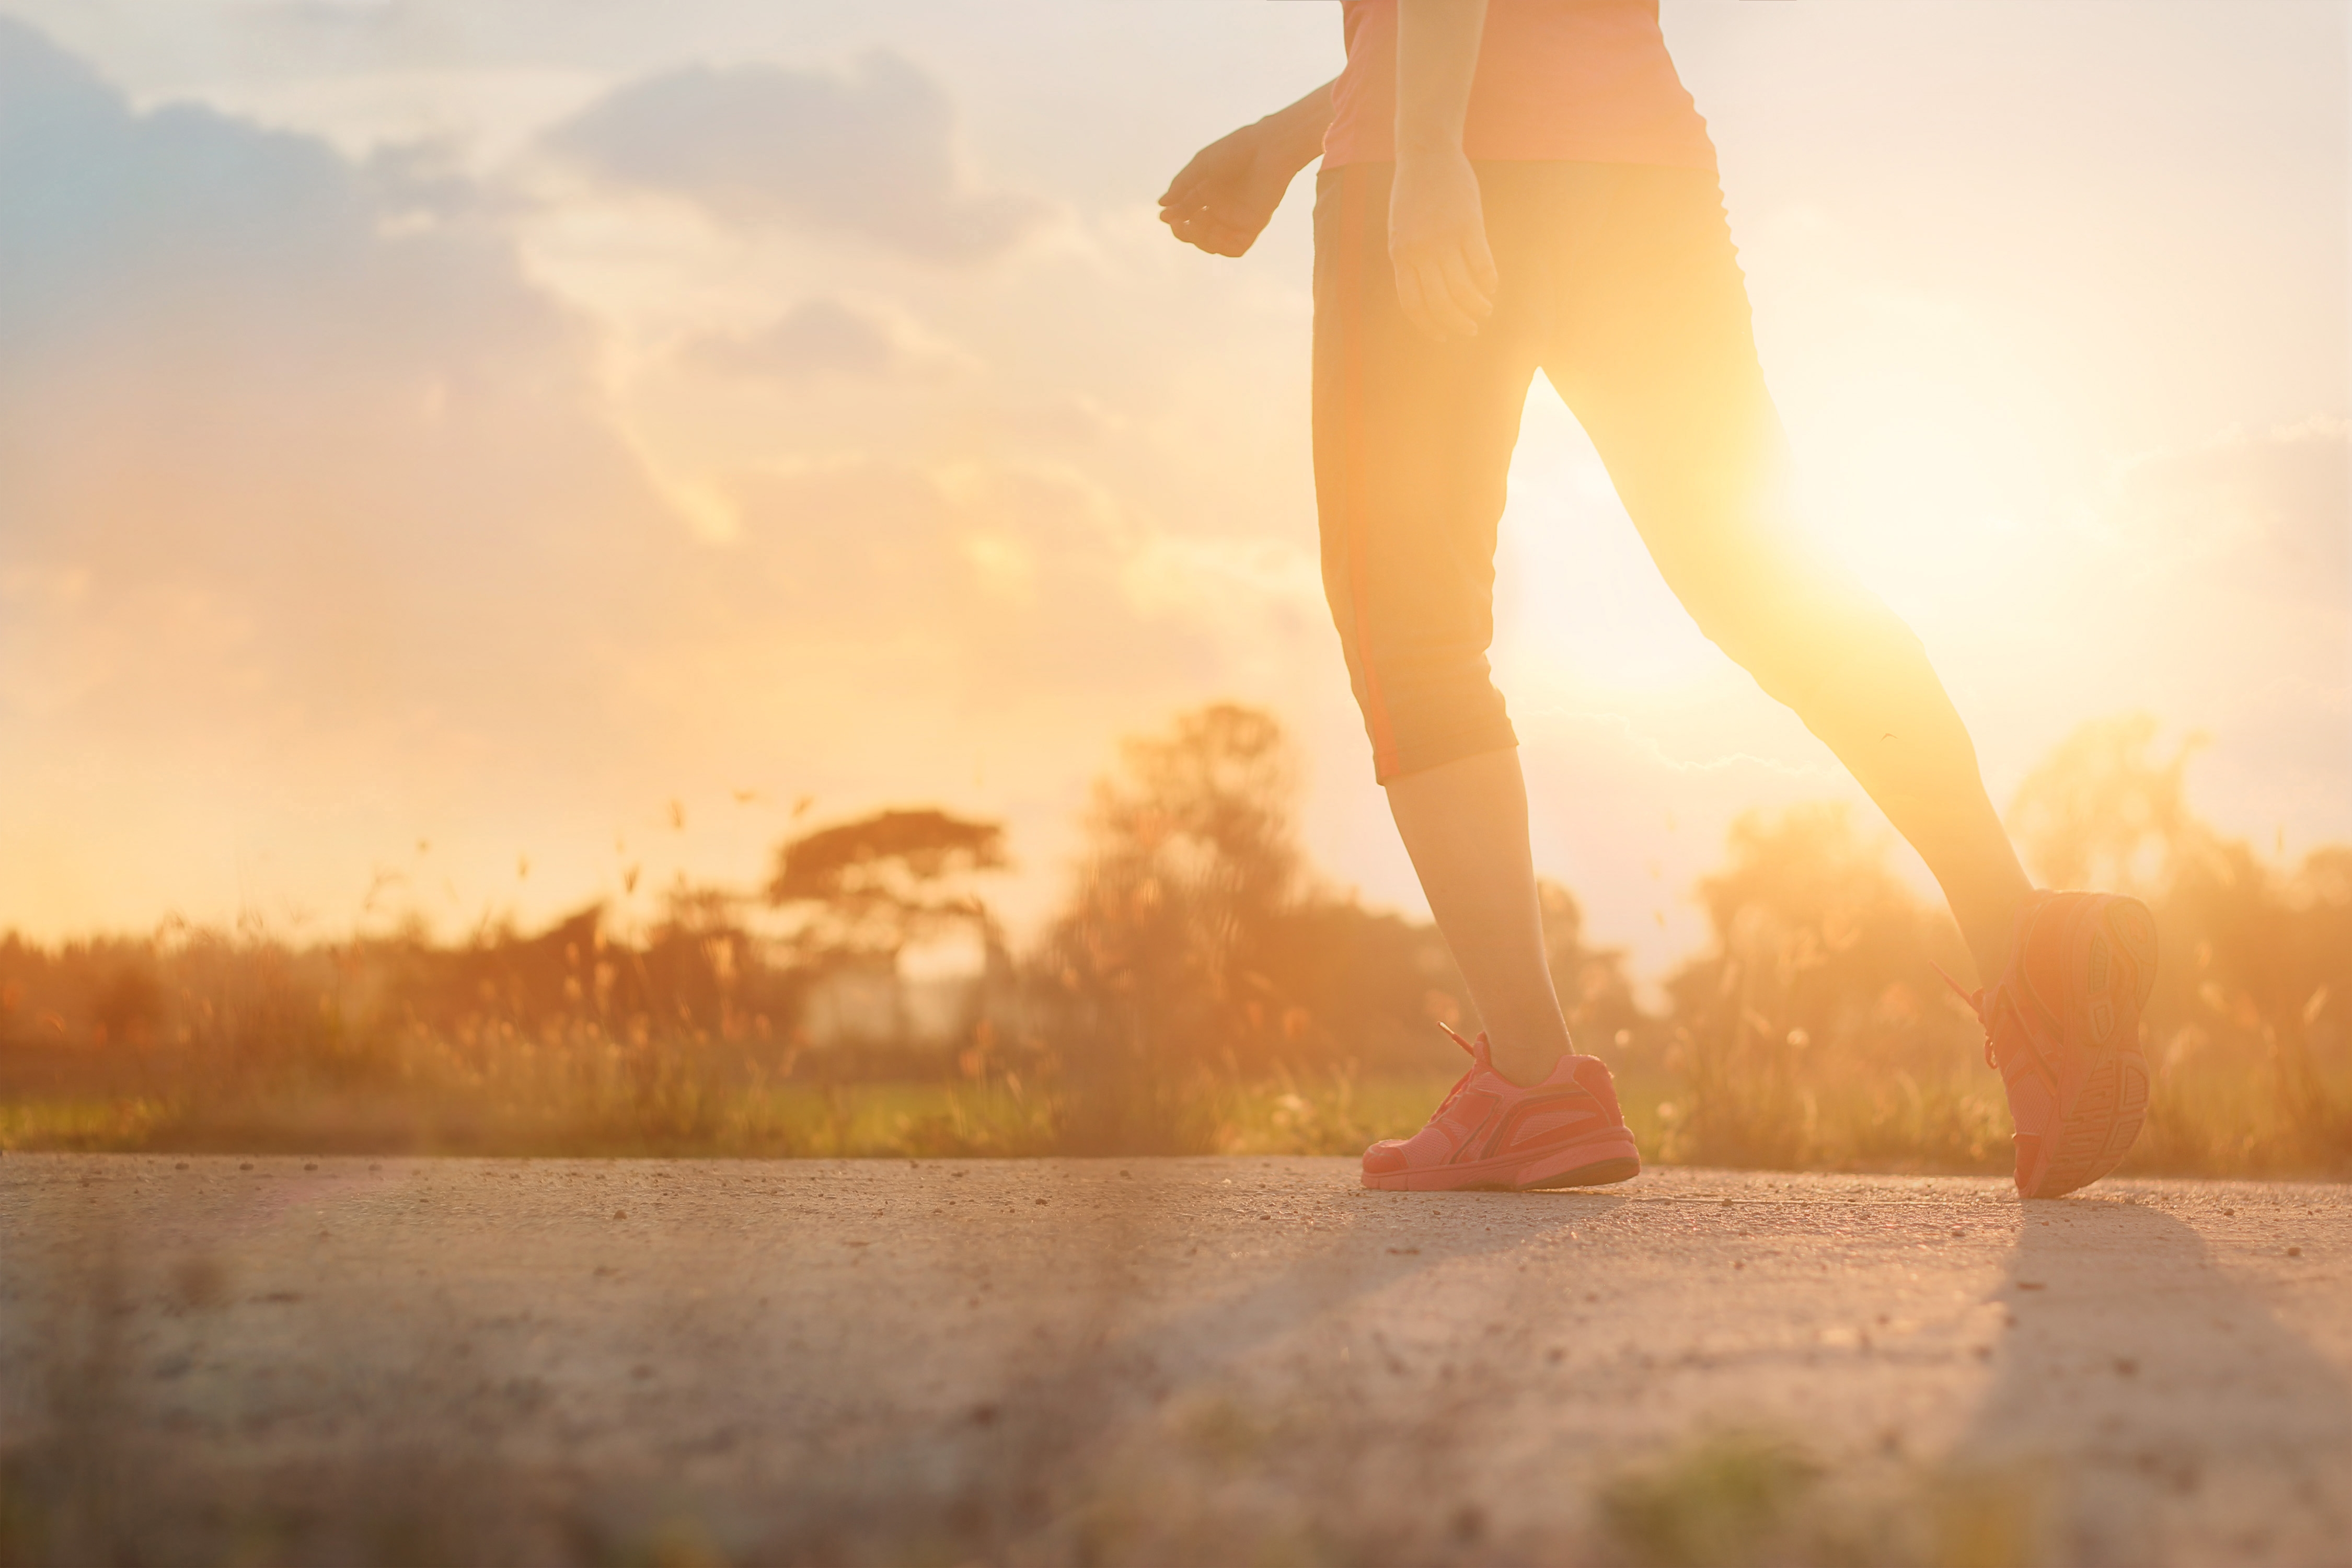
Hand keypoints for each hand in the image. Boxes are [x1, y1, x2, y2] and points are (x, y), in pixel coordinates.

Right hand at [1158, 120, 1298, 258]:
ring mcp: (1237, 218)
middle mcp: (1221, 208)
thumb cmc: (1235, 150)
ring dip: (1199, 240)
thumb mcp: (1201, 166)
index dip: (1174, 218)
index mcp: (1208, 192)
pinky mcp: (1253, 226)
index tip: (1165, 216)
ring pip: (1213, 243)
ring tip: (1193, 226)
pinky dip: (1221, 247)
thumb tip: (1162, 205)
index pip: (1186, 213)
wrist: (1268, 148)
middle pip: (1197, 232)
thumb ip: (1182, 186)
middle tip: (1177, 222)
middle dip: (1184, 231)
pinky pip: (1236, 249)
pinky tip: (1212, 237)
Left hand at [1388, 152, 1496, 339]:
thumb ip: (1409, 259)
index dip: (1428, 326)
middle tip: (1470, 330)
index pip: (1412, 304)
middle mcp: (1420, 251)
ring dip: (1476, 307)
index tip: (1442, 337)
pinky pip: (1482, 264)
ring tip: (1485, 311)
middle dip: (1456, 323)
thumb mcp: (1400, 230)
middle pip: (1439, 303)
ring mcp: (1445, 238)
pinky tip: (1493, 287)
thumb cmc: (1413, 194)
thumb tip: (1427, 292)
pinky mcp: (1469, 225)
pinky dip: (1489, 282)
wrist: (1426, 153)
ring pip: (1462, 289)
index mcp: (1400, 254)